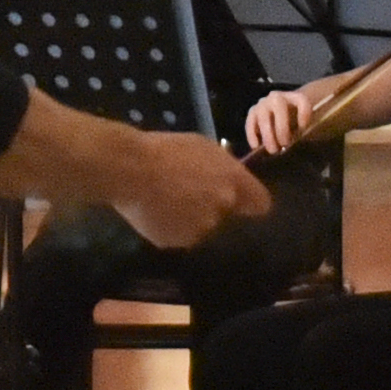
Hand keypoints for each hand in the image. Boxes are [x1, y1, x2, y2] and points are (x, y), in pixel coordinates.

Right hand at [116, 133, 265, 249]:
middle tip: (190, 192)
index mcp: (233, 182)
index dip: (251, 202)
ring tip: (168, 201)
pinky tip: (156, 211)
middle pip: (226, 215)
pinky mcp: (177, 243)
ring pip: (202, 227)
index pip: (261, 204)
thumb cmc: (166, 149)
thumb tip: (228, 177)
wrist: (129, 169)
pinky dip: (171, 227)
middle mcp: (222, 209)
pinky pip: (179, 236)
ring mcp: (199, 230)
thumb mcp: (202, 146)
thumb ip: (223, 166)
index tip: (241, 199)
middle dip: (214, 206)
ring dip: (191, 218)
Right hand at [242, 83, 324, 160]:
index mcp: (295, 98)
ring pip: (263, 116)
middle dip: (281, 128)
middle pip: (278, 107)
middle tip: (284, 144)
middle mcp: (277, 97)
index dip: (304, 113)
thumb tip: (299, 145)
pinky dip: (252, 134)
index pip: (301, 101)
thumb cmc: (297, 120)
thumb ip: (304, 131)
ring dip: (267, 134)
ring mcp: (263, 103)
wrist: (284, 112)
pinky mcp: (253, 112)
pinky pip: (250, 122)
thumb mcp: (304, 123)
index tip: (303, 127)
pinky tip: (256, 146)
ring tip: (272, 149)